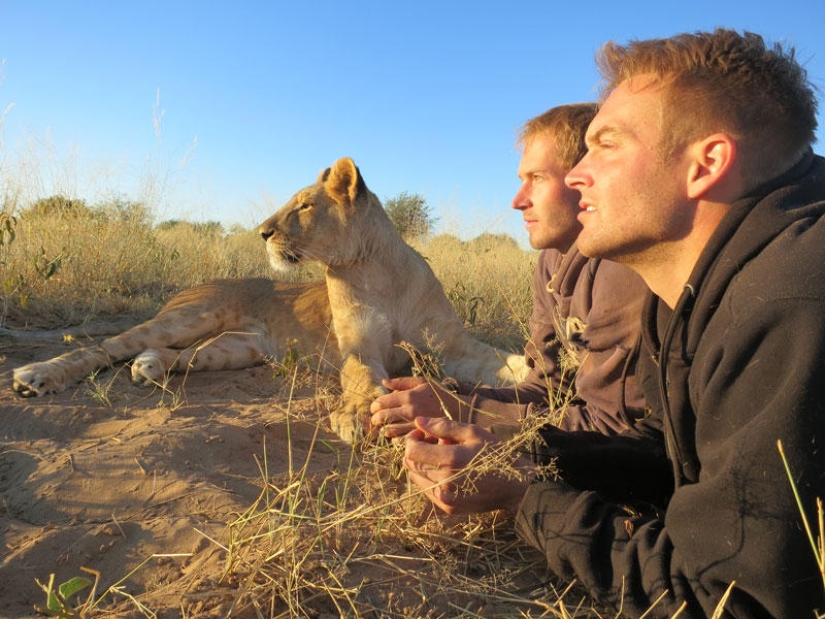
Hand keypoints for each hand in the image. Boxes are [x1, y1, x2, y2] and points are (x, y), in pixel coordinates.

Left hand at [370, 376, 469, 438]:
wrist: (460, 411)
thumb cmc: (440, 395)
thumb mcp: (423, 382)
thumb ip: (402, 382)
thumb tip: (384, 382)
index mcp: (409, 396)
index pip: (381, 402)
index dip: (374, 406)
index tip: (374, 408)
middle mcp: (410, 411)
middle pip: (382, 417)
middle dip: (375, 419)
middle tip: (375, 419)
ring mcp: (415, 426)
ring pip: (389, 430)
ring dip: (383, 429)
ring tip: (384, 427)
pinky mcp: (420, 437)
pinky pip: (400, 440)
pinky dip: (395, 439)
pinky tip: (396, 435)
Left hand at [403, 417, 534, 514]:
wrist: (516, 486)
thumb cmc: (497, 454)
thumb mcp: (473, 433)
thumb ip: (443, 426)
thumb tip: (419, 421)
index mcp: (450, 460)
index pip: (411, 450)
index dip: (413, 438)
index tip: (425, 433)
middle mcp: (444, 482)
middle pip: (411, 465)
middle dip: (417, 451)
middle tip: (435, 443)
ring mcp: (445, 498)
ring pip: (417, 478)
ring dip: (424, 465)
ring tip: (444, 457)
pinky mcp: (448, 508)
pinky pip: (427, 491)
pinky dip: (431, 478)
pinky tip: (449, 471)